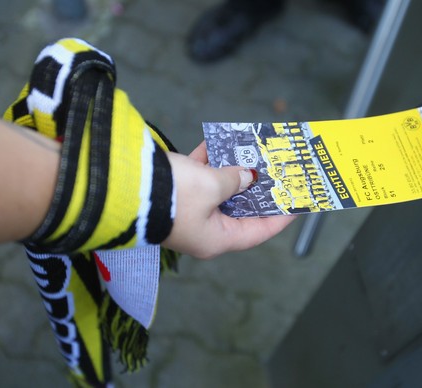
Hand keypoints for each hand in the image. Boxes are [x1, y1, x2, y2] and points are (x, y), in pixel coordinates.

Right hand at [162, 142, 294, 258]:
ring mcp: (188, 212)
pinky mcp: (174, 195)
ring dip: (233, 171)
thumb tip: (247, 177)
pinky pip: (198, 179)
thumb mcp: (211, 187)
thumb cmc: (173, 195)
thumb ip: (234, 181)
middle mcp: (203, 229)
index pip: (258, 232)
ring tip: (252, 153)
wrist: (123, 185)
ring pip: (219, 191)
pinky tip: (218, 143)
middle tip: (276, 173)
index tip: (298, 204)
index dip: (280, 218)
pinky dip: (208, 162)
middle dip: (257, 189)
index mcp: (216, 239)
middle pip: (240, 209)